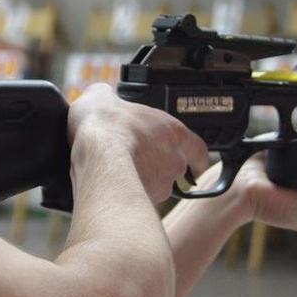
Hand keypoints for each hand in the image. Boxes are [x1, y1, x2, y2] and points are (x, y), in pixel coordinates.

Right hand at [67, 83, 210, 202]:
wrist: (98, 157)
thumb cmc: (107, 125)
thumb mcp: (100, 96)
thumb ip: (106, 96)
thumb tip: (99, 94)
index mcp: (173, 131)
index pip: (198, 148)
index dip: (198, 157)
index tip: (198, 163)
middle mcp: (174, 160)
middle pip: (173, 168)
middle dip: (157, 167)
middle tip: (136, 161)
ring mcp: (162, 184)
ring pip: (157, 187)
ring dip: (143, 182)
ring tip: (118, 175)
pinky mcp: (146, 202)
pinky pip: (140, 201)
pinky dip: (128, 196)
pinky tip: (111, 189)